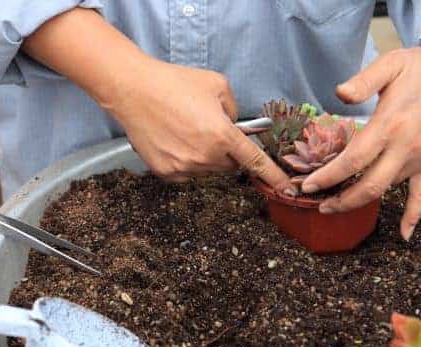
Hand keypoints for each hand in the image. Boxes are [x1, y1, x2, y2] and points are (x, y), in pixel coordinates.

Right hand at [111, 60, 293, 192]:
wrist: (133, 90)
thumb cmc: (175, 83)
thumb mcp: (217, 86)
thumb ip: (234, 110)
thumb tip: (237, 127)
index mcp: (222, 136)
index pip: (255, 162)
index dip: (274, 177)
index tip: (288, 189)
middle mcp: (206, 157)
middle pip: (229, 164)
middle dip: (226, 150)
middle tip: (207, 128)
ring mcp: (185, 168)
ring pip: (207, 169)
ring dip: (204, 155)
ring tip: (185, 130)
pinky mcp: (167, 173)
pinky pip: (187, 172)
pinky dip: (185, 159)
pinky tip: (173, 139)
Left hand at [300, 16, 420, 239]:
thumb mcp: (390, 64)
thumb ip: (363, 81)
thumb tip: (338, 94)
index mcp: (390, 124)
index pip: (353, 161)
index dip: (328, 177)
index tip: (307, 186)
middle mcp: (406, 146)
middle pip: (369, 186)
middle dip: (341, 201)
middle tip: (320, 206)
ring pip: (388, 189)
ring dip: (362, 201)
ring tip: (338, 204)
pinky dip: (413, 216)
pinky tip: (404, 235)